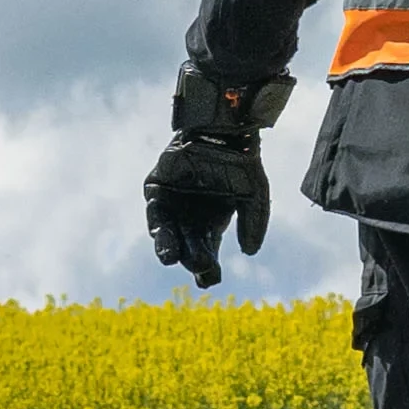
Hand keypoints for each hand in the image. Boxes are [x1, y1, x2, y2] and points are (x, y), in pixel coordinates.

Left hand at [144, 131, 268, 285]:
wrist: (222, 128)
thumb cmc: (240, 162)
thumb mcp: (255, 194)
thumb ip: (254, 221)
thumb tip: (250, 252)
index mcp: (210, 224)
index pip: (207, 252)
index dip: (208, 268)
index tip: (210, 279)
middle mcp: (189, 218)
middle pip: (186, 247)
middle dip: (191, 259)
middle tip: (198, 267)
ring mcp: (171, 205)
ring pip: (165, 233)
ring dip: (167, 245)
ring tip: (169, 257)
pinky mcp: (155, 189)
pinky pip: (154, 210)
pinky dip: (157, 221)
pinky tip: (162, 231)